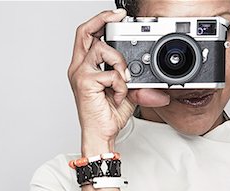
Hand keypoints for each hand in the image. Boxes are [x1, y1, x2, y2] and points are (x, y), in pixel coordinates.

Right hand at [67, 9, 170, 151]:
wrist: (101, 135)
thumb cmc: (107, 115)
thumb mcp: (125, 91)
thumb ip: (132, 78)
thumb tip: (151, 76)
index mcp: (85, 67)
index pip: (87, 36)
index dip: (100, 21)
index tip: (117, 15)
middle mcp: (79, 68)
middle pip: (84, 32)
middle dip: (102, 19)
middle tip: (119, 16)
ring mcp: (80, 74)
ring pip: (101, 48)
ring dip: (119, 62)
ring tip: (123, 80)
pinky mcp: (85, 83)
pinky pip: (110, 73)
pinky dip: (120, 85)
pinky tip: (119, 96)